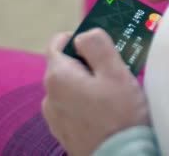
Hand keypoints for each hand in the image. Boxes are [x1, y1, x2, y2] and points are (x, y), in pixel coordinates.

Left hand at [42, 30, 149, 155]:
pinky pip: (74, 107)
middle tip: (116, 68)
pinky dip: (87, 102)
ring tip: (115, 93)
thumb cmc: (120, 117)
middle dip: (89, 62)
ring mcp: (55, 118)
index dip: (79, 37)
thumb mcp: (115, 72)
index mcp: (57, 76)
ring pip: (71, 87)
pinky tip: (108, 111)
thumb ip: (97, 45)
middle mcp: (49, 96)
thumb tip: (84, 34)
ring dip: (89, 84)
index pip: (58, 42)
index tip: (101, 44)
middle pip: (66, 65)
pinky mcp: (64, 133)